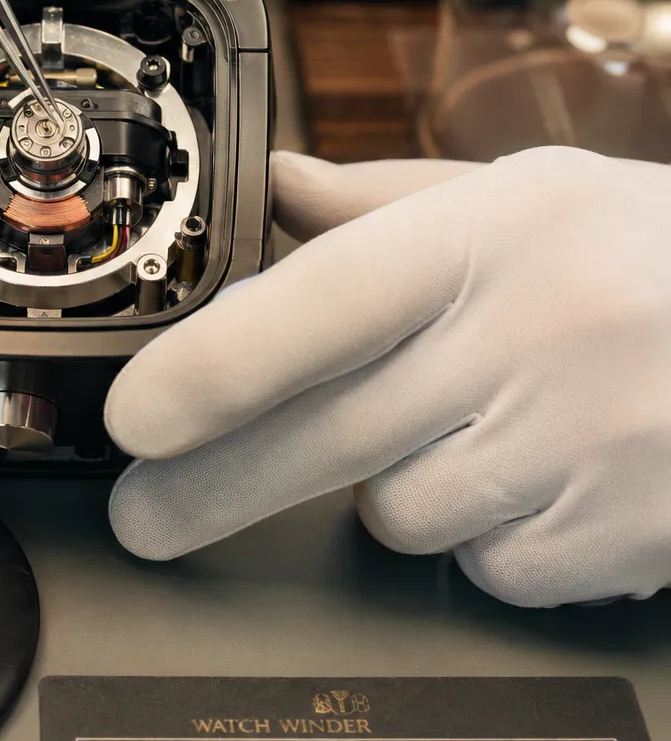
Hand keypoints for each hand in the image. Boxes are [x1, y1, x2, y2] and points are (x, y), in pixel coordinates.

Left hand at [105, 146, 670, 606]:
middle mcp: (539, 335)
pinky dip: (484, 540)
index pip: (325, 301)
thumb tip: (274, 185)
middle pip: (326, 438)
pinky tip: (535, 478)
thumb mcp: (526, 199)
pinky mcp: (622, 538)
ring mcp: (588, 447)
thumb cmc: (644, 260)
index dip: (215, 367)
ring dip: (398, 488)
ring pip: (397, 515)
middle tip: (146, 517)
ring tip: (473, 428)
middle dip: (212, 489)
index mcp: (495, 232)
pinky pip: (484, 570)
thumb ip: (385, 203)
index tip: (134, 418)